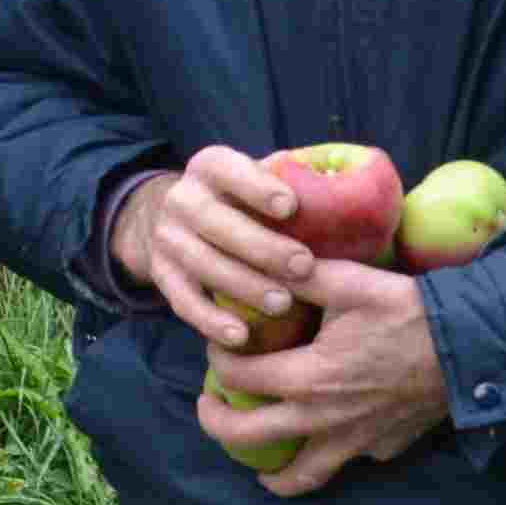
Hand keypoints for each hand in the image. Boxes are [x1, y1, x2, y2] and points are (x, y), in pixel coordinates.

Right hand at [116, 147, 324, 351]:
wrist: (179, 221)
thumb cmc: (242, 201)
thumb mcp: (257, 178)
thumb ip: (290, 178)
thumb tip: (343, 187)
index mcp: (210, 167)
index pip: (230, 171)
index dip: (258, 188)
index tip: (291, 206)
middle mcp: (182, 199)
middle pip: (215, 222)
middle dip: (261, 246)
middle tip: (303, 266)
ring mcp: (168, 239)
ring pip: (203, 263)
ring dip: (243, 286)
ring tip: (283, 305)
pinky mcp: (162, 275)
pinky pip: (184, 301)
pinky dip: (210, 321)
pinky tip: (240, 337)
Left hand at [192, 259, 449, 496]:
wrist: (471, 345)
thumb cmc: (407, 310)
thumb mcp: (348, 282)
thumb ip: (297, 275)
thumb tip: (260, 260)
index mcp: (306, 378)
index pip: (236, 378)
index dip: (217, 360)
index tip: (219, 346)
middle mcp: (322, 419)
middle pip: (247, 438)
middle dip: (216, 423)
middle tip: (210, 404)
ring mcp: (354, 441)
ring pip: (300, 477)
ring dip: (271, 472)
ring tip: (256, 460)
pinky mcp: (384, 448)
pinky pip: (347, 461)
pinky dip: (328, 456)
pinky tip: (325, 438)